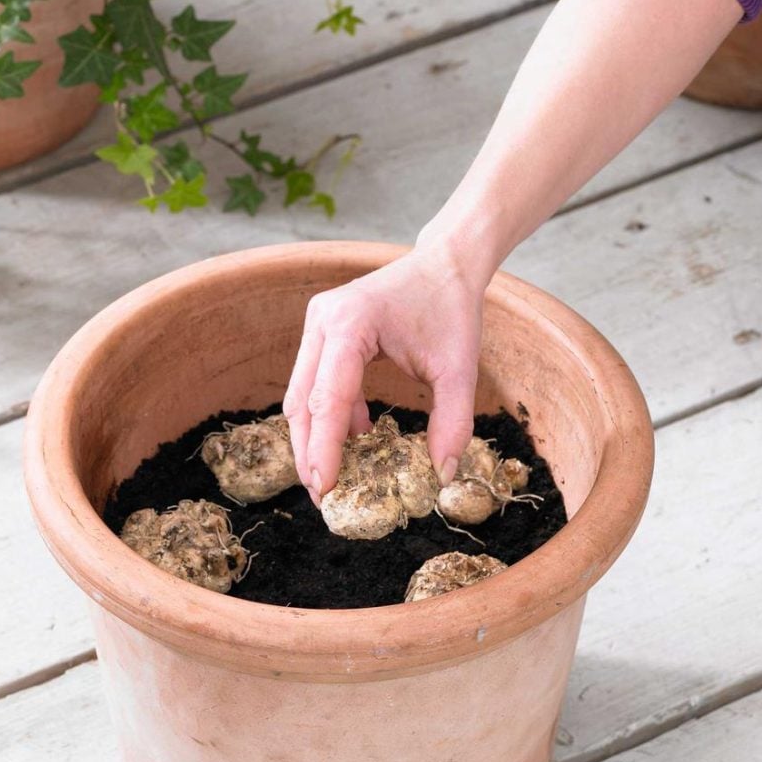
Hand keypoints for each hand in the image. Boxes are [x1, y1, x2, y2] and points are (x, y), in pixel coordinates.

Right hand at [283, 240, 488, 502]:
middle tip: (322, 496)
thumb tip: (442, 475)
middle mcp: (323, 320)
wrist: (444, 266)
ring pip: (302, 394)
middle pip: (302, 400)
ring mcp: (317, 323)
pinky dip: (330, 414)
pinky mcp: (321, 330)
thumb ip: (453, 422)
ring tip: (334, 475)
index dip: (323, 448)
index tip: (325, 489)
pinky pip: (315, 382)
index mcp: (351, 323)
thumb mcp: (459, 369)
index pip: (328, 398)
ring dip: (316, 436)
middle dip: (309, 452)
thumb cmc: (451, 311)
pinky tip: (357, 435)